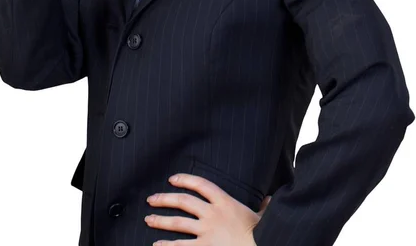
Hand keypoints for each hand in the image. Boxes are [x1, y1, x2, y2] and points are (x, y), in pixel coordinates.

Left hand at [145, 172, 271, 244]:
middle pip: (183, 201)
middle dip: (165, 199)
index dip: (185, 179)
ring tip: (148, 219)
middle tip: (152, 199)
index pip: (201, 185)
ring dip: (161, 220)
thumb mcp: (264, 217)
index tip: (172, 179)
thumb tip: (270, 199)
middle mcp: (213, 214)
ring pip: (178, 223)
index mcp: (226, 202)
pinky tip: (156, 245)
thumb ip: (264, 207)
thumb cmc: (264, 234)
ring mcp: (207, 232)